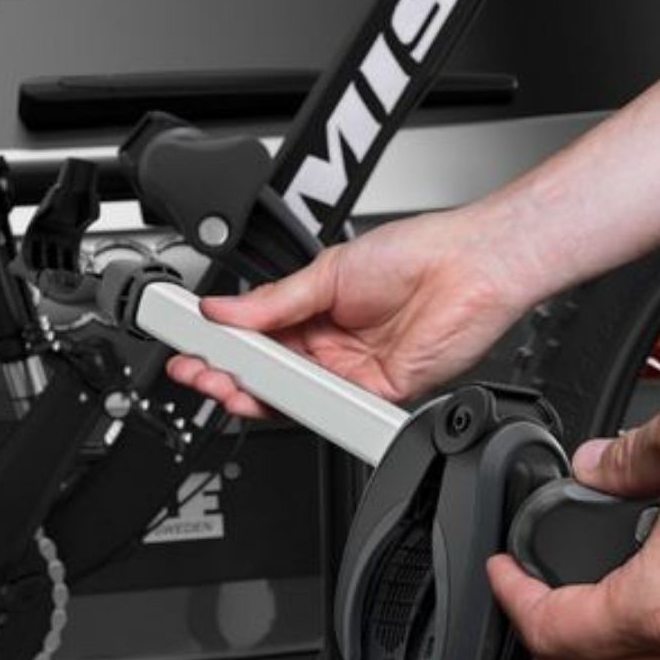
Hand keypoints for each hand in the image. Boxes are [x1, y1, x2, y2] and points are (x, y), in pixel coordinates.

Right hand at [167, 205, 536, 416]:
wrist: (469, 266)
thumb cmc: (415, 254)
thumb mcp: (329, 270)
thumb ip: (274, 300)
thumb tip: (224, 309)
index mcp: (314, 310)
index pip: (257, 335)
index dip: (223, 340)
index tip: (190, 336)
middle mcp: (331, 345)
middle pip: (269, 371)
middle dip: (227, 372)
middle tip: (195, 368)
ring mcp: (352, 371)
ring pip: (293, 395)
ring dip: (253, 392)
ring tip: (220, 380)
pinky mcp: (375, 391)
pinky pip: (330, 406)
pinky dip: (298, 403)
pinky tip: (272, 392)